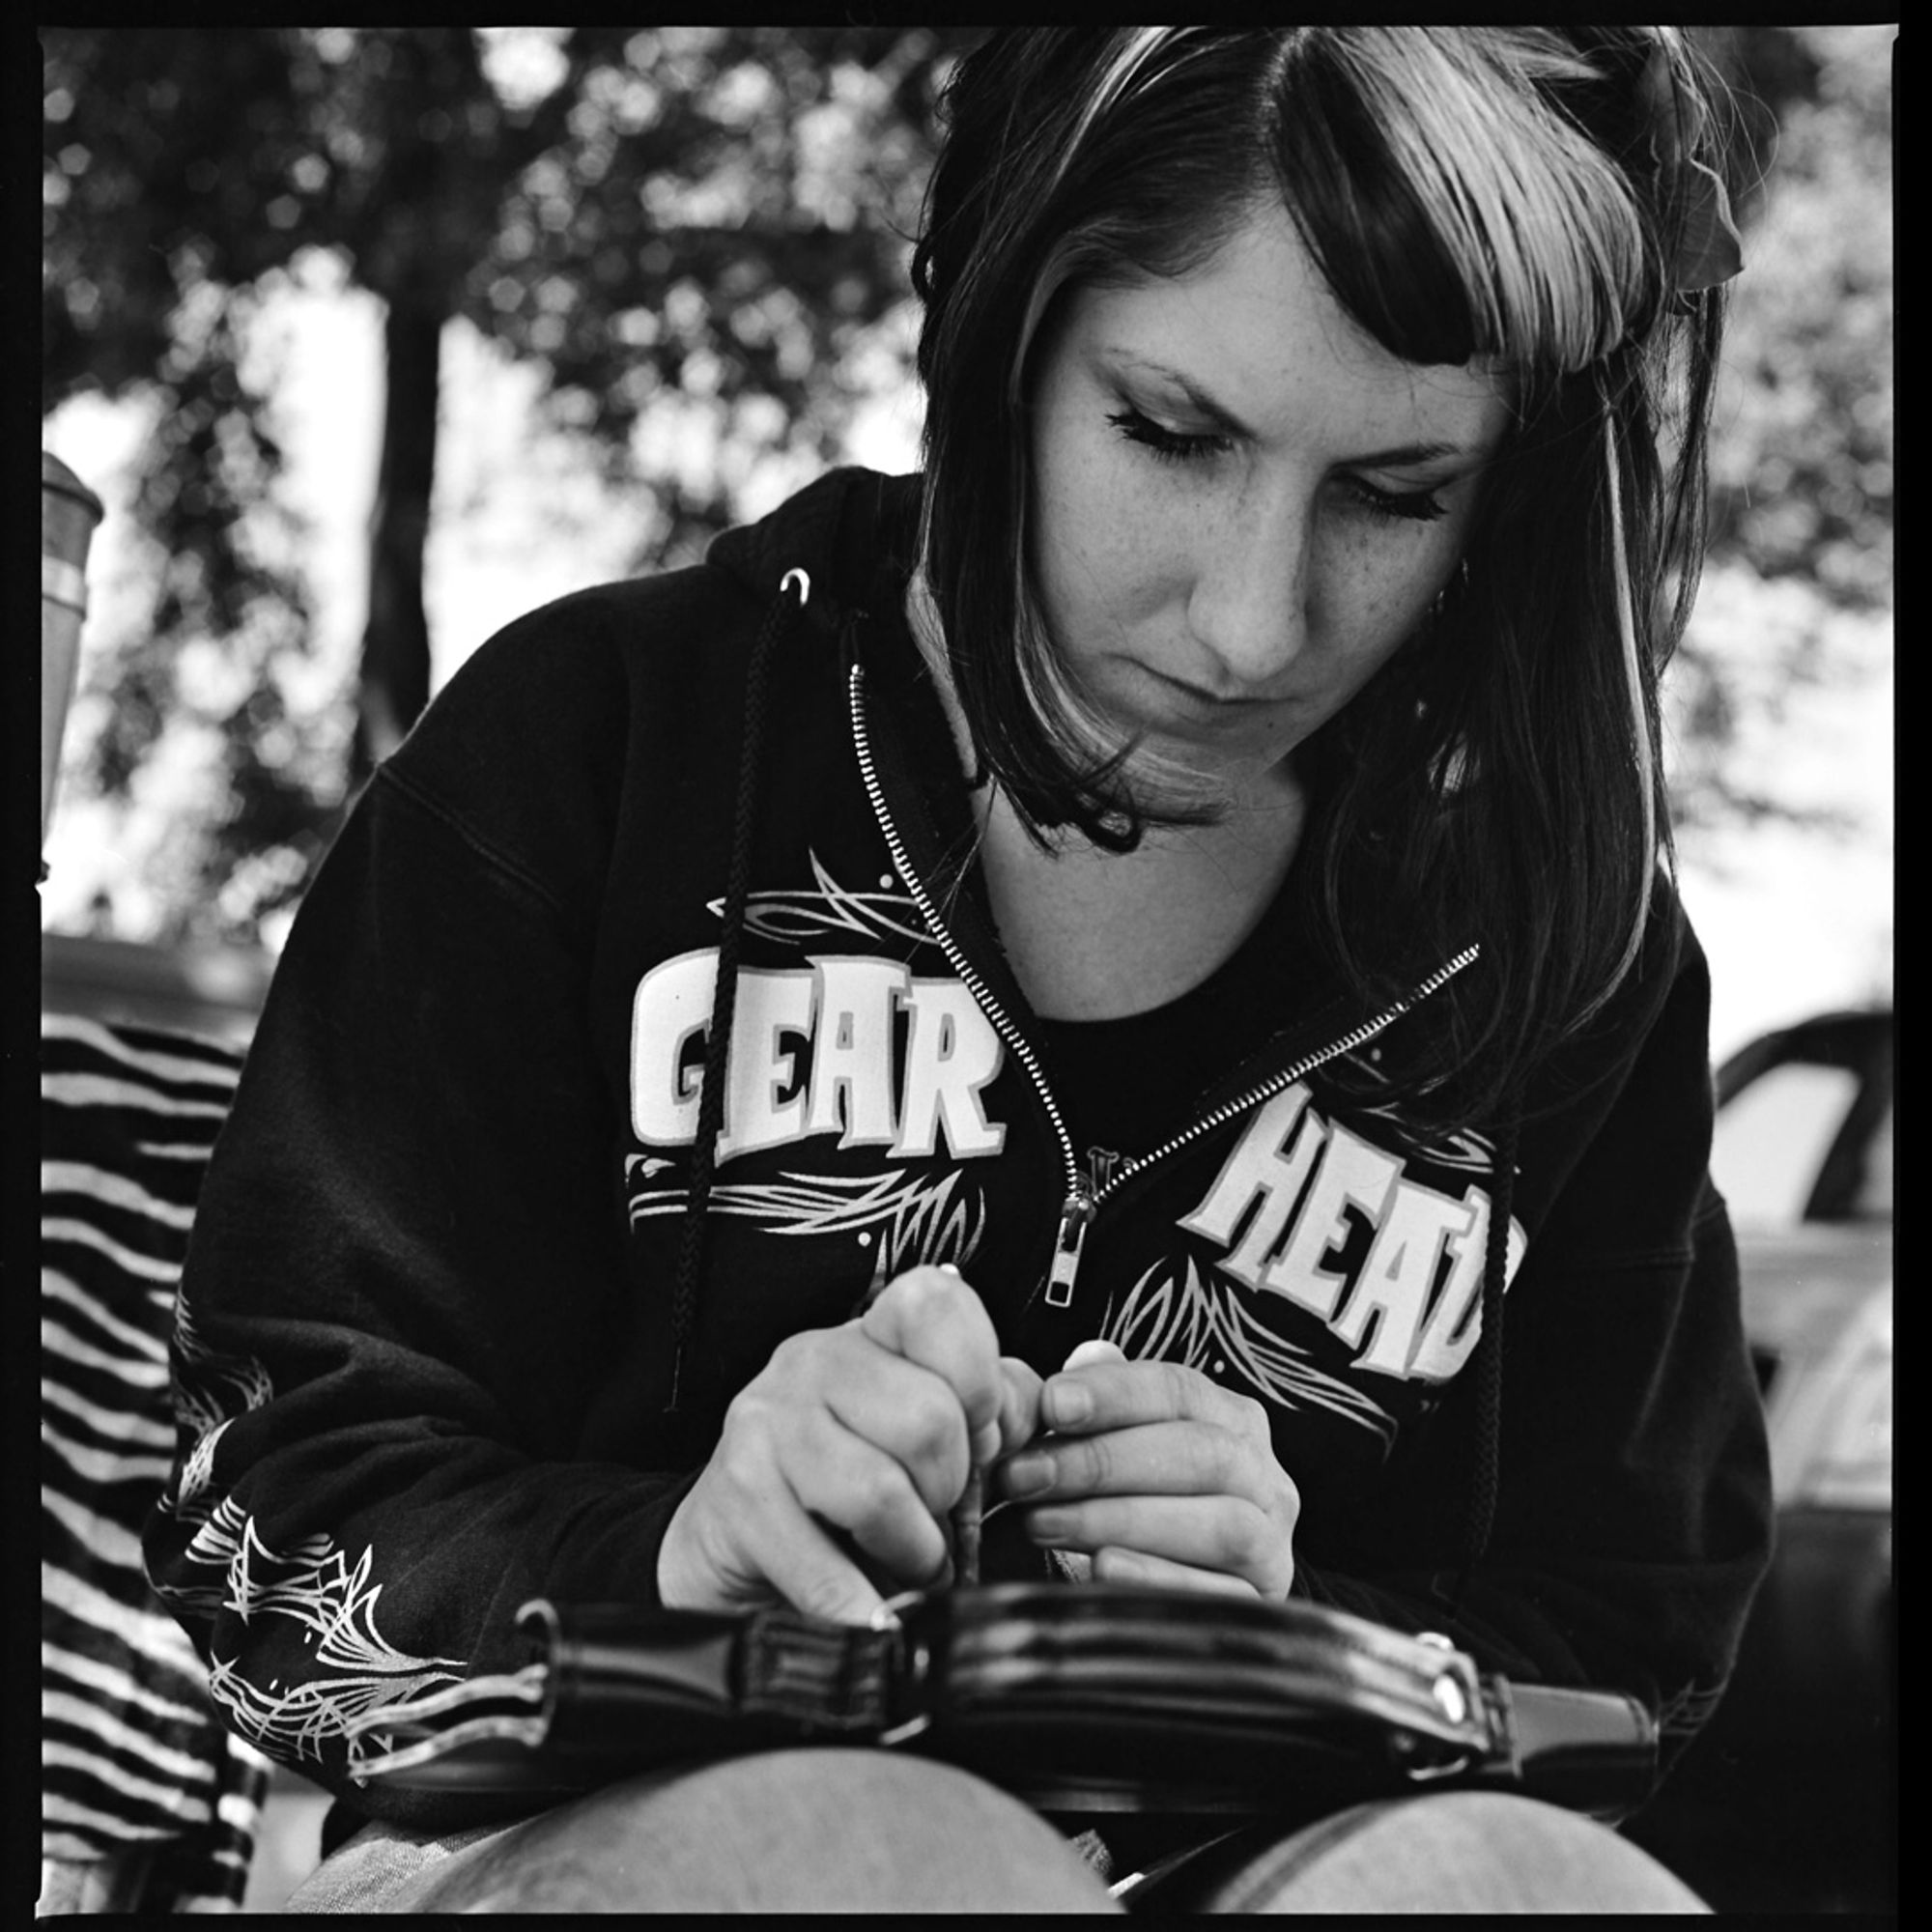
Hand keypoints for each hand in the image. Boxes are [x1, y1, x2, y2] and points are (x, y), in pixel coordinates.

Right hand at [658, 1265, 1041, 1623]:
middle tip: (936, 1512)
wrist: (737, 1541)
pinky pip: (825, 1566)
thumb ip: (994, 1411)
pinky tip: (871, 1605)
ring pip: (881, 1491)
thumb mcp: (927, 1433)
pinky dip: (863, 1604)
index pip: (939, 1306)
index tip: (979, 1433)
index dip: (979, 1378)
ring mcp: (769, 1420)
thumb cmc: (847, 1484)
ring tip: (907, 1555)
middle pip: (930, 1419)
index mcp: (872, 1333)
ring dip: (913, 1549)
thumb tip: (1022, 1420)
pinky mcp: (739, 1494)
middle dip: (951, 1489)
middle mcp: (814, 1360)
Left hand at [995, 1341, 1298, 1598]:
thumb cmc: (1134, 1504)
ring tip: (1044, 1522)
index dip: (1112, 1393)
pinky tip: (1101, 1567)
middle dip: (1101, 1461)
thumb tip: (1085, 1357)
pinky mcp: (1261, 1609)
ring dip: (1122, 1519)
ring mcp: (1271, 1546)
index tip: (1050, 1405)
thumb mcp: (1118, 1444)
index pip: (1179, 1389)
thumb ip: (1102, 1400)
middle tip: (1026, 1475)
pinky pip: (1221, 1596)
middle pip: (1198, 1453)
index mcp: (1232, 1420)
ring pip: (1219, 1523)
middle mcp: (1264, 1478)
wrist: (1171, 1601)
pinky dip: (1160, 1579)